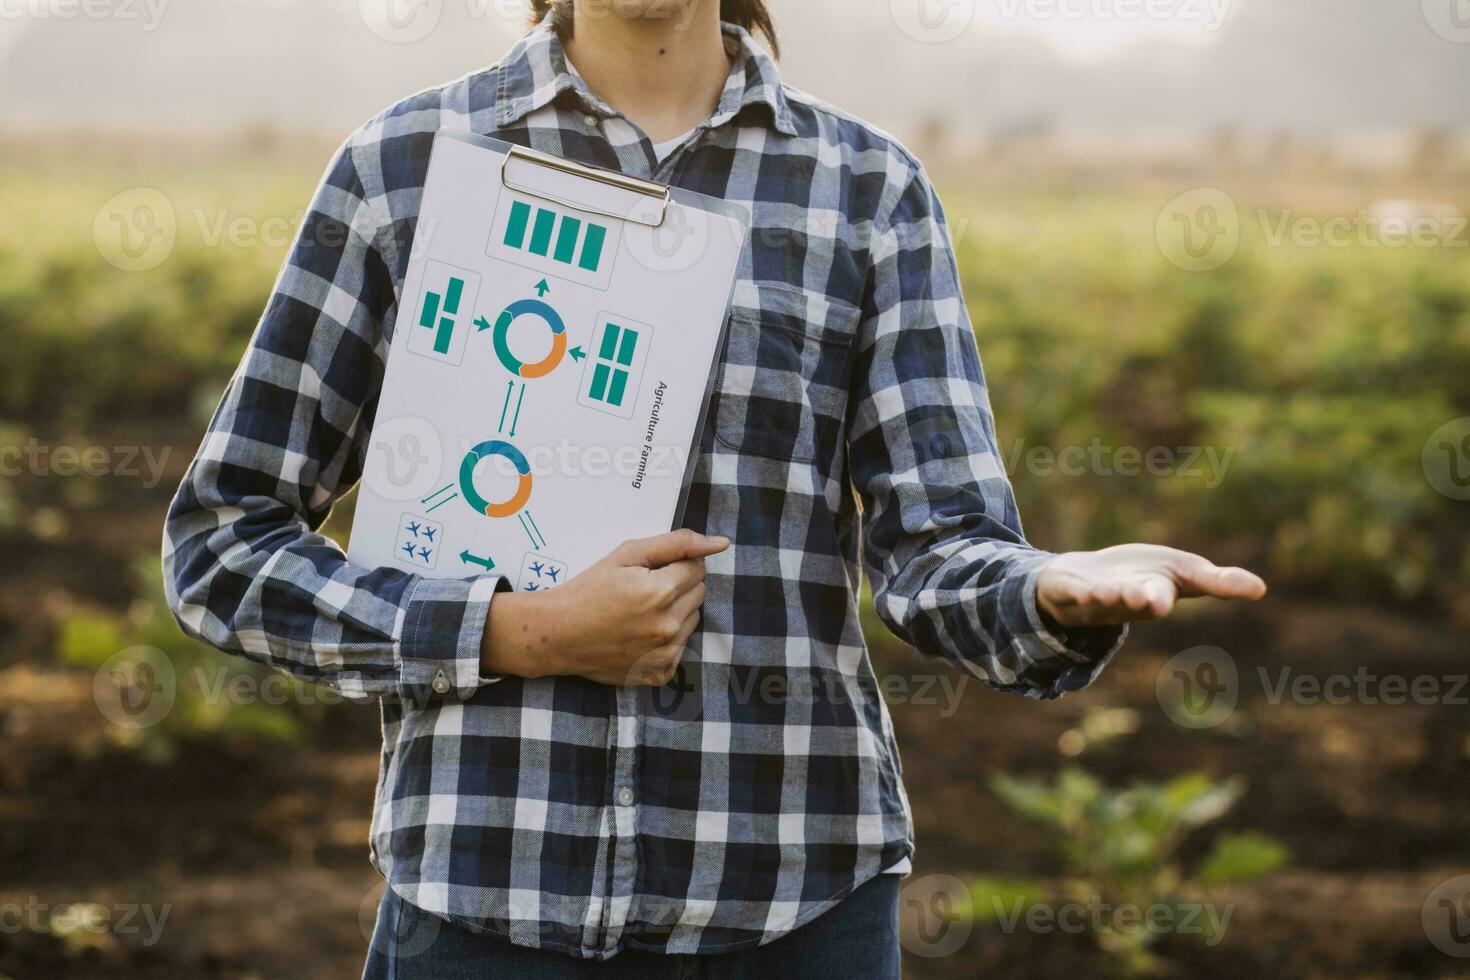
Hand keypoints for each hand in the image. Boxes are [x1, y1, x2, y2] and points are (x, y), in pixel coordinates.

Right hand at [482, 529, 729, 685]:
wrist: (558, 634)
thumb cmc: (589, 589)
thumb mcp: (628, 554)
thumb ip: (677, 543)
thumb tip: (720, 543)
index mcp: (661, 592)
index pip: (696, 568)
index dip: (673, 565)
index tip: (649, 571)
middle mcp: (668, 626)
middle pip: (699, 593)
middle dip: (677, 586)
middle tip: (643, 590)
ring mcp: (665, 654)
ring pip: (692, 619)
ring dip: (675, 611)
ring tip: (640, 612)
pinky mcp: (659, 674)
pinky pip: (680, 647)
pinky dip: (666, 639)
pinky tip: (639, 634)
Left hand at [1036, 544, 1265, 627]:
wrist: (1083, 579)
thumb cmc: (1139, 577)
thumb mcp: (1180, 574)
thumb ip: (1216, 582)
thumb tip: (1262, 589)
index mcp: (1152, 596)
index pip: (1160, 596)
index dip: (1163, 597)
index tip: (1166, 600)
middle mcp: (1123, 601)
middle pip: (1133, 600)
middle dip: (1140, 598)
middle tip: (1150, 600)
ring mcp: (1093, 597)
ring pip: (1101, 598)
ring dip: (1105, 596)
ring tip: (1105, 592)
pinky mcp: (1067, 589)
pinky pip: (1069, 593)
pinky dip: (1074, 592)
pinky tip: (1079, 590)